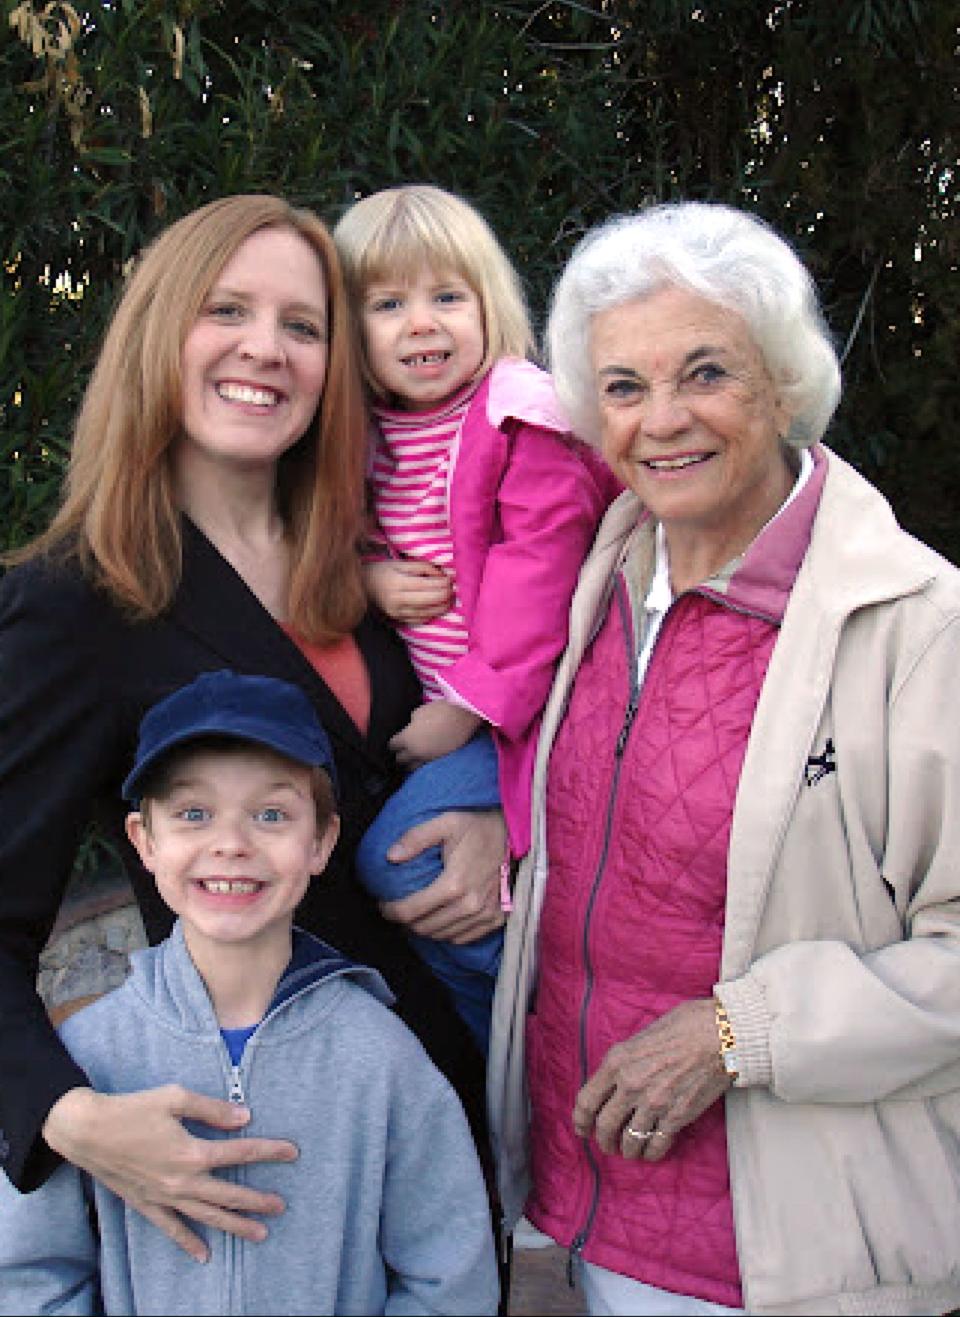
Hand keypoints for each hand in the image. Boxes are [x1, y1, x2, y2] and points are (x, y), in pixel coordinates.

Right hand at [43, 1085, 298, 1261]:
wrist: (86, 1131)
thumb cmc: (132, 1109)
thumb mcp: (175, 1098)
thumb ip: (212, 1109)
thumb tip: (245, 1116)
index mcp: (192, 1152)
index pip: (241, 1153)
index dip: (269, 1151)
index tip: (292, 1152)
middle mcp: (182, 1181)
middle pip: (229, 1194)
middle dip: (258, 1201)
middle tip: (281, 1206)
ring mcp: (164, 1197)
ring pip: (207, 1216)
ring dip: (234, 1226)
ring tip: (259, 1234)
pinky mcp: (146, 1205)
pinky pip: (171, 1229)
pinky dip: (188, 1242)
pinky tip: (204, 1255)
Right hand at [363, 559, 452, 624]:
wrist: (362, 587)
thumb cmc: (382, 571)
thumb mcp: (400, 563)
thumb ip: (423, 567)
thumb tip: (443, 575)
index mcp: (397, 583)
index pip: (426, 586)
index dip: (442, 584)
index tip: (451, 580)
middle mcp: (397, 601)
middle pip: (429, 601)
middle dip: (445, 596)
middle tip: (454, 590)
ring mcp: (397, 613)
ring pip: (427, 613)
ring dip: (443, 607)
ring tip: (451, 599)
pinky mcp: (398, 620)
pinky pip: (420, 620)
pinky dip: (432, 614)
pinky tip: (439, 608)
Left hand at [381, 808, 505, 943]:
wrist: (515, 835)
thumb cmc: (477, 827)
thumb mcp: (445, 822)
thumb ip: (416, 838)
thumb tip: (390, 856)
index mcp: (453, 884)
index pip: (410, 911)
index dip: (390, 911)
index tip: (383, 905)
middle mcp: (469, 905)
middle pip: (424, 928)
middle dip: (405, 921)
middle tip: (398, 909)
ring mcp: (484, 915)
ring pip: (442, 936)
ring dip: (424, 928)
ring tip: (416, 915)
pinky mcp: (495, 919)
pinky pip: (463, 938)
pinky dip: (447, 933)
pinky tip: (440, 919)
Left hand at [389, 702, 482, 767]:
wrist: (462, 716)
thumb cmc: (439, 710)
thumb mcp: (418, 712)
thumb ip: (411, 724)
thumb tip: (410, 728)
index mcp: (406, 739)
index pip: (392, 745)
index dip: (394, 741)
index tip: (396, 739)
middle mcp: (415, 752)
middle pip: (400, 760)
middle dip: (400, 754)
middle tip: (402, 749)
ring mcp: (428, 758)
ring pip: (412, 767)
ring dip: (411, 762)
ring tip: (412, 756)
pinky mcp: (440, 759)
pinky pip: (426, 765)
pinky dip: (423, 761)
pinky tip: (426, 755)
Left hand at [572, 999, 730, 1162]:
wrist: (720, 1036)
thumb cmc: (684, 1027)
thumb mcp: (642, 1036)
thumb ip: (626, 1060)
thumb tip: (617, 1079)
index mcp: (617, 1061)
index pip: (587, 1100)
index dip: (580, 1120)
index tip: (582, 1129)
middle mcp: (630, 1084)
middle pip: (605, 1126)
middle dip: (603, 1140)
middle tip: (606, 1145)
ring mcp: (653, 1103)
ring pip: (630, 1140)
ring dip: (627, 1150)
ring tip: (629, 1152)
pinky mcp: (676, 1117)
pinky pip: (656, 1145)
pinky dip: (651, 1153)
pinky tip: (650, 1153)